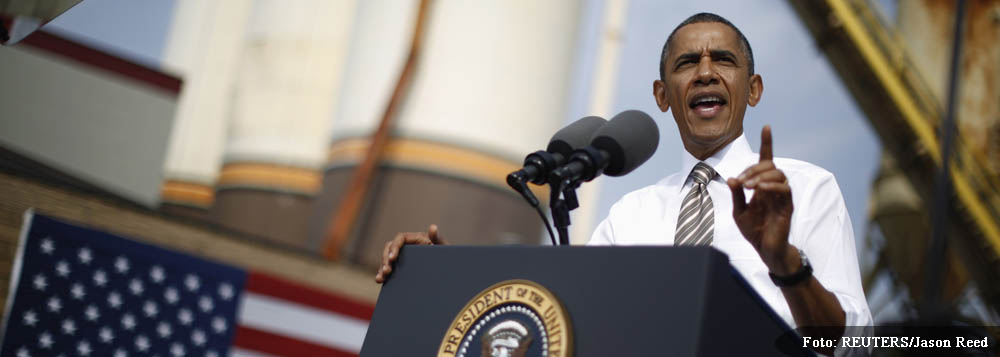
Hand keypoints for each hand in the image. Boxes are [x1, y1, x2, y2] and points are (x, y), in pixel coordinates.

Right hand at [375, 224, 445, 282]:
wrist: (450, 269)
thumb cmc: (448, 255)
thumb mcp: (443, 248)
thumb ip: (437, 238)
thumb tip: (433, 227)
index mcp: (416, 238)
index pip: (400, 239)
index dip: (394, 247)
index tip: (393, 258)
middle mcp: (408, 246)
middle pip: (390, 248)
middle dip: (386, 259)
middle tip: (387, 271)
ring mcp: (404, 256)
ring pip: (387, 258)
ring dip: (382, 267)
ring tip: (381, 278)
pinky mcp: (402, 266)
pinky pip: (390, 268)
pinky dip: (383, 273)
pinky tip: (380, 281)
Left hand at [726, 126, 796, 274]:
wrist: (765, 250)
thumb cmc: (754, 230)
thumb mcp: (739, 211)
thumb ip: (736, 195)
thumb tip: (732, 178)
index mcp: (762, 186)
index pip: (766, 160)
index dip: (767, 143)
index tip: (767, 127)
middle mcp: (773, 188)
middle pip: (771, 166)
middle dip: (755, 168)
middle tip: (741, 181)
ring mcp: (782, 197)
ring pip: (779, 175)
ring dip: (761, 176)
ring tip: (749, 186)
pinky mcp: (787, 207)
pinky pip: (784, 190)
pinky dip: (771, 186)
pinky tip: (760, 190)